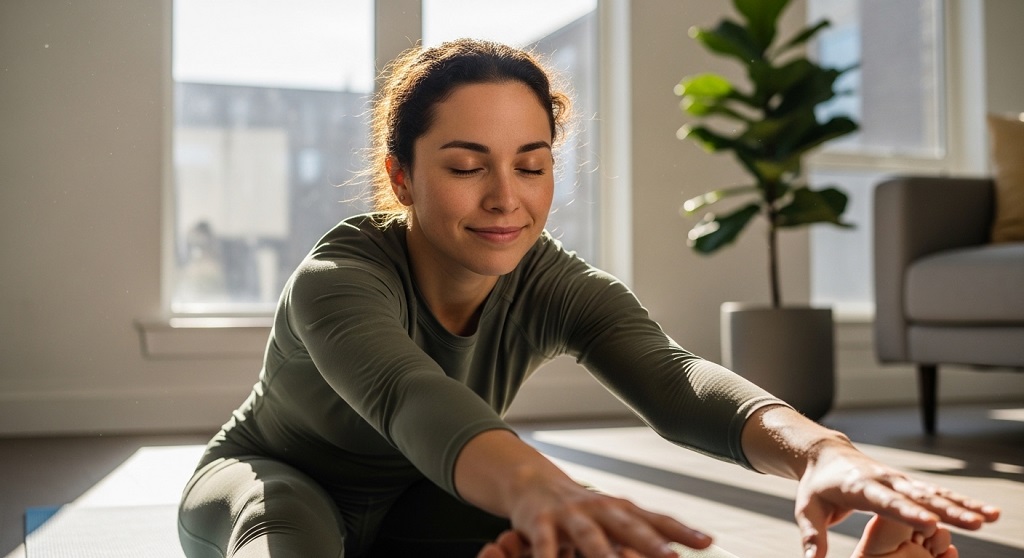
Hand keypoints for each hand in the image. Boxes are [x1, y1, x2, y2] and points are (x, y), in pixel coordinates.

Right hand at [500, 476, 711, 557]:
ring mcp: (569, 515)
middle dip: (650, 543)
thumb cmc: (582, 508)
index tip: (707, 542)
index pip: (656, 520)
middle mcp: (599, 509)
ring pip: (589, 537)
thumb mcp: (616, 517)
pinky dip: (548, 557)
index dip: (682, 532)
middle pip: (628, 527)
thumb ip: (651, 531)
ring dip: (603, 554)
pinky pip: (545, 545)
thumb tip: (702, 541)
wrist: (532, 482)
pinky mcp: (540, 523)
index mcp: (621, 509)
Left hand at [794, 439, 999, 557]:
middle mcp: (886, 481)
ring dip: (963, 505)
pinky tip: (986, 512)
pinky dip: (962, 502)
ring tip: (992, 517)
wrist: (827, 455)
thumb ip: (812, 536)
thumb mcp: (807, 509)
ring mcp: (900, 481)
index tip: (929, 523)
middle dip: (948, 510)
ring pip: (935, 494)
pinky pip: (938, 494)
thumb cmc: (817, 486)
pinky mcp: (909, 485)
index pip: (886, 501)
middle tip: (976, 523)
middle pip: (920, 497)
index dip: (907, 512)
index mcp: (860, 486)